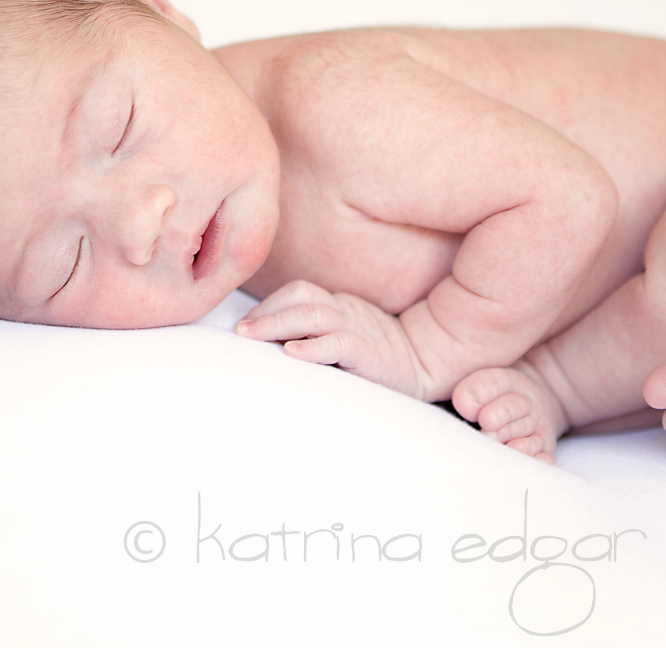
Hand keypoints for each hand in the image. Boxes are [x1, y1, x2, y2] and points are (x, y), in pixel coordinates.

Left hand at [235, 280, 424, 398]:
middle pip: (302, 295)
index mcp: (340, 307)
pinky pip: (340, 343)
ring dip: (277, 323)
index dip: (270, 304)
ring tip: (252, 337)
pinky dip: (313, 347)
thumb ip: (314, 337)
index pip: (300, 292)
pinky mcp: (371, 354)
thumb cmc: (375, 366)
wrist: (425, 374)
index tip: (246, 326)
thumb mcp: (342, 344)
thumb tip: (266, 347)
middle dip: (266, 311)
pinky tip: (292, 354)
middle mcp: (348, 312)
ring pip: (314, 313)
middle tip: (240, 331)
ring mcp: (361, 330)